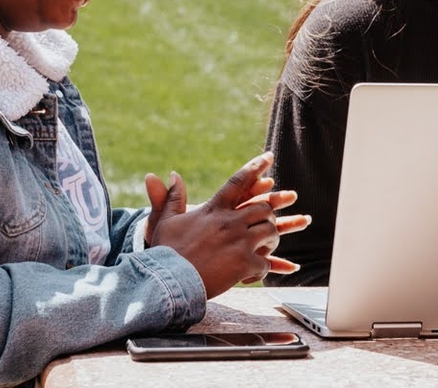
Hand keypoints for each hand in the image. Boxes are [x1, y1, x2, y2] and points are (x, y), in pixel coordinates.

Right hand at [143, 152, 309, 296]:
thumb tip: (173, 174)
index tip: (269, 156)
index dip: (254, 168)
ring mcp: (239, 242)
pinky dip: (262, 269)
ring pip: (271, 231)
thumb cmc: (166, 252)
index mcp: (213, 210)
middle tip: (266, 225)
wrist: (167, 282)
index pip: (238, 182)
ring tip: (263, 250)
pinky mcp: (244, 264)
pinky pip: (266, 263)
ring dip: (270, 240)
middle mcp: (229, 222)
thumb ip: (173, 197)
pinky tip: (250, 275)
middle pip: (263, 208)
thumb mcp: (167, 221)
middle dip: (268, 215)